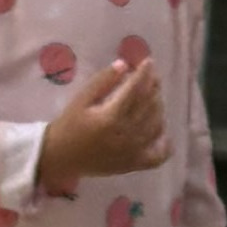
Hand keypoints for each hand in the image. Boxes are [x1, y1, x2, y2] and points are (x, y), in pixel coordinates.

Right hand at [34, 47, 169, 192]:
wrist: (61, 158)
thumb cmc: (69, 125)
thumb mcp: (80, 99)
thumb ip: (102, 81)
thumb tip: (124, 64)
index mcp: (110, 117)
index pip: (135, 90)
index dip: (144, 73)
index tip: (149, 61)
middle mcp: (126, 134)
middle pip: (149, 105)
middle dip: (153, 87)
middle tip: (152, 76)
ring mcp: (133, 152)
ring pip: (157, 125)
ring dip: (159, 107)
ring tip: (154, 97)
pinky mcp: (134, 165)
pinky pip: (158, 156)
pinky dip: (165, 144)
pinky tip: (162, 132)